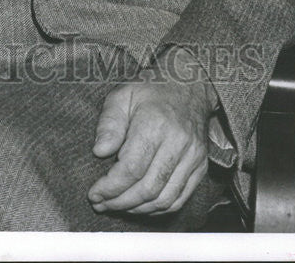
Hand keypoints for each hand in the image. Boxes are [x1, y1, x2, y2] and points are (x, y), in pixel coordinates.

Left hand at [88, 75, 214, 214]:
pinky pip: (180, 199)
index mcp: (155, 123)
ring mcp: (193, 156)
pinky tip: (140, 205)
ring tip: (117, 206)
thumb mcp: (122, 95)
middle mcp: (178, 142)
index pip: (132, 168)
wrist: (188, 85)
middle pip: (148, 188)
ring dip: (137, 209)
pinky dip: (158, 209)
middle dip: (120, 202)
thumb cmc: (150, 90)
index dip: (111, 187)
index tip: (94, 194)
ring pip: (165, 199)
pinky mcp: (201, 166)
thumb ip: (109, 123)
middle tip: (101, 204)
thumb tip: (99, 152)